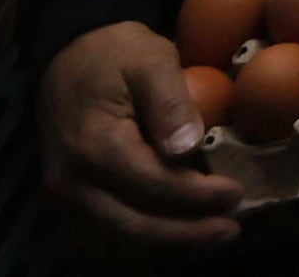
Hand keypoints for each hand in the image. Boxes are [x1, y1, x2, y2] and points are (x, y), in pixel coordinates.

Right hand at [33, 24, 239, 246]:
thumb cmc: (115, 54)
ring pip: (118, 239)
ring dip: (168, 244)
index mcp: (95, 146)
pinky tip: (178, 233)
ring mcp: (63, 197)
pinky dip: (143, 241)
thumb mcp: (151, 60)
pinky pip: (105, 234)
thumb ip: (170, 103)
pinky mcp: (67, 201)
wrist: (68, 55)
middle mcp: (72, 183)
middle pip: (134, 227)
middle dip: (187, 234)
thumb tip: (189, 148)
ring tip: (212, 234)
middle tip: (231, 230)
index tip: (235, 193)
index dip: (197, 197)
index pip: (153, 186)